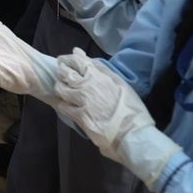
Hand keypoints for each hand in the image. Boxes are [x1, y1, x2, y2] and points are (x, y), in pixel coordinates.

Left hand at [55, 51, 182, 189]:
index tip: (67, 59)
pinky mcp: (79, 116)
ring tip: (61, 88)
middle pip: (65, 73)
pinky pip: (63, 107)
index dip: (70, 58)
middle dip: (61, 70)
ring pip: (60, 89)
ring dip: (59, 87)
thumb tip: (91, 61)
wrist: (133, 134)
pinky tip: (64, 105)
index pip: (78, 61)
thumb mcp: (122, 84)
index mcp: (99, 76)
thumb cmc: (132, 110)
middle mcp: (87, 86)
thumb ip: (104, 71)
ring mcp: (81, 101)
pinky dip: (62, 104)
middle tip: (61, 71)